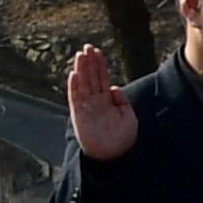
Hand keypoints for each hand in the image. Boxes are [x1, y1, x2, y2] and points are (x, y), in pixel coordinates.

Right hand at [64, 46, 138, 160]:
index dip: (100, 65)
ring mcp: (86, 107)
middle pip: (91, 78)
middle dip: (89, 62)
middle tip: (87, 47)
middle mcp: (95, 101)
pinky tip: (74, 74)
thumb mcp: (128, 116)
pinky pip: (75, 98)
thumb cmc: (122, 137)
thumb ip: (122, 101)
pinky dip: (74, 86)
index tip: (97, 51)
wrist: (113, 155)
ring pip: (82, 84)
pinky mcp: (79, 114)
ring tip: (80, 55)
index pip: (102, 78)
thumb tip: (114, 87)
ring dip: (81, 70)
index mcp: (107, 100)